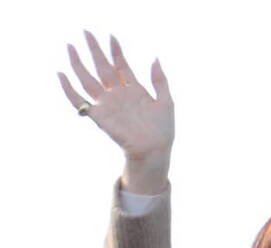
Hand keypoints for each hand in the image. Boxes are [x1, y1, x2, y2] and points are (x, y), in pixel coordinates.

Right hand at [58, 32, 173, 192]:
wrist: (154, 150)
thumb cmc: (163, 129)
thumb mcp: (166, 101)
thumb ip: (160, 80)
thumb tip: (155, 58)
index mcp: (134, 89)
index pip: (121, 65)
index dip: (116, 51)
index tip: (111, 36)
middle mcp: (118, 94)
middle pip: (102, 67)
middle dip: (95, 50)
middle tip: (86, 32)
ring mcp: (107, 103)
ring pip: (88, 79)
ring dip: (78, 63)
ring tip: (70, 47)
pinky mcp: (98, 115)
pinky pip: (79, 100)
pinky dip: (68, 88)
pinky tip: (61, 74)